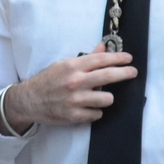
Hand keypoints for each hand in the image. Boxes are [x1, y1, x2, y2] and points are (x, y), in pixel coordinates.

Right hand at [0, 42, 136, 132]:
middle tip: (133, 72)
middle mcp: (75, 82)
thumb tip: (103, 48)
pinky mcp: (74, 115)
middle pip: (108, 76)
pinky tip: (89, 107)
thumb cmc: (48, 80)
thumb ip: (86, 58)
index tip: (128, 59)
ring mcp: (75, 100)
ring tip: (100, 96)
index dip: (118, 58)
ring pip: (107, 98)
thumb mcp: (64, 65)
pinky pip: (97, 114)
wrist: (30, 100)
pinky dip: (95, 111)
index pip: (101, 60)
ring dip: (107, 97)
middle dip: (125, 73)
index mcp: (73, 66)